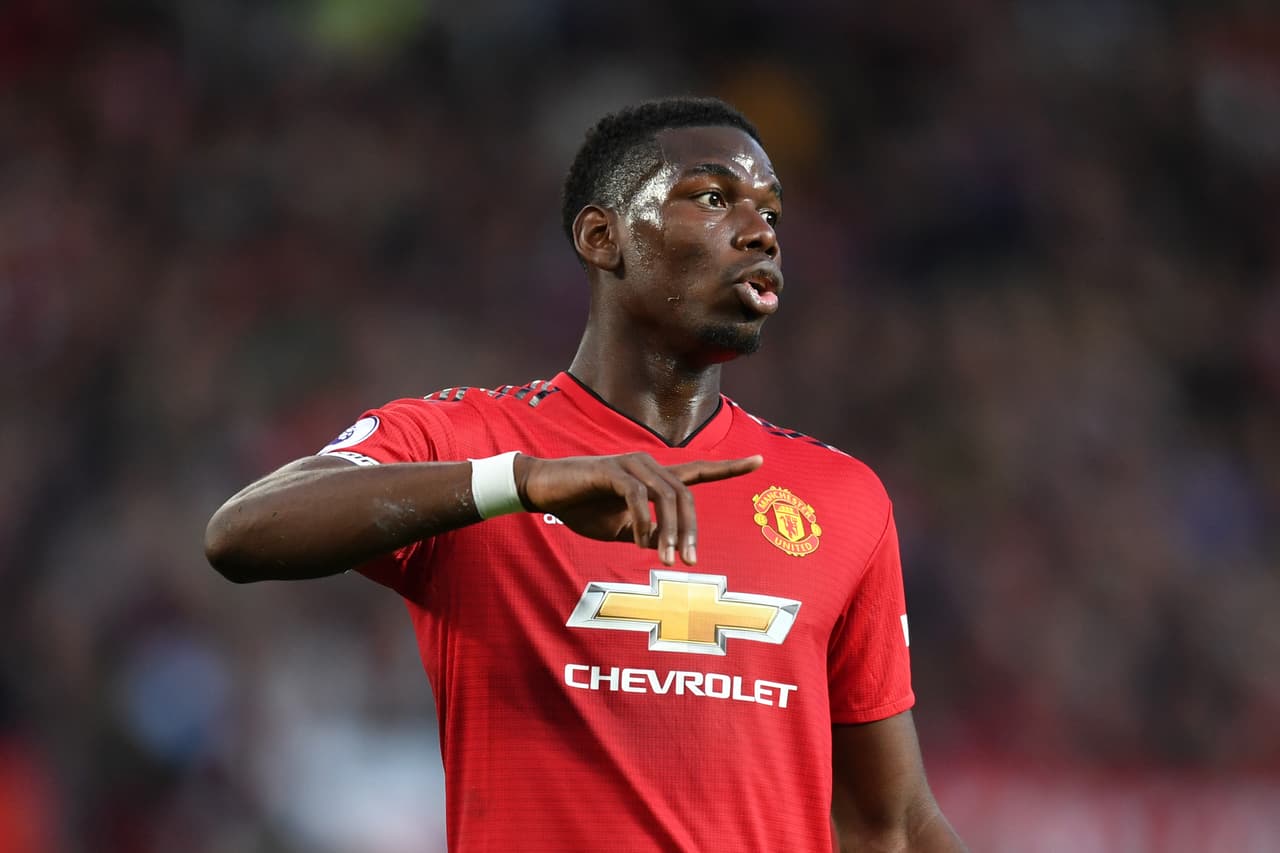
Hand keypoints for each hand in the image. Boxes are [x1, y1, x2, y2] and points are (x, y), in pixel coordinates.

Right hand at [514, 452, 762, 565]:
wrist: (545, 491)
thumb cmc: (583, 509)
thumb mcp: (620, 530)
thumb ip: (645, 534)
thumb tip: (664, 546)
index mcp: (655, 478)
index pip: (699, 471)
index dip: (730, 468)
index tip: (759, 462)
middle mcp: (649, 465)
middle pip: (687, 495)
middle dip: (691, 531)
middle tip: (688, 563)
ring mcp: (631, 464)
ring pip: (667, 496)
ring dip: (670, 532)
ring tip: (665, 560)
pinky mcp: (612, 470)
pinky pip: (638, 496)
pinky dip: (644, 522)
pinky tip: (642, 542)